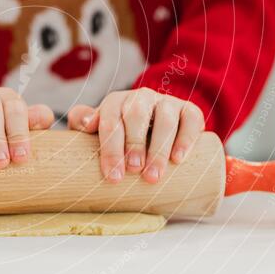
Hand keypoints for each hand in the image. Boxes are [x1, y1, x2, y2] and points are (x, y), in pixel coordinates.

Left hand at [67, 89, 205, 183]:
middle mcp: (141, 97)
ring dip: (158, 148)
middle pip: (136, 115)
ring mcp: (166, 102)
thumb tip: (84, 123)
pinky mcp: (189, 110)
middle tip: (133, 171)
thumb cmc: (123, 136)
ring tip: (153, 175)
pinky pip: (190, 119)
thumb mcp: (102, 130)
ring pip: (164, 119)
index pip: (110, 120)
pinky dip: (185, 139)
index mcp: (116, 102)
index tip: (113, 174)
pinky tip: (178, 159)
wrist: (157, 129)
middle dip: (133, 144)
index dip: (110, 147)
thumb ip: (84, 123)